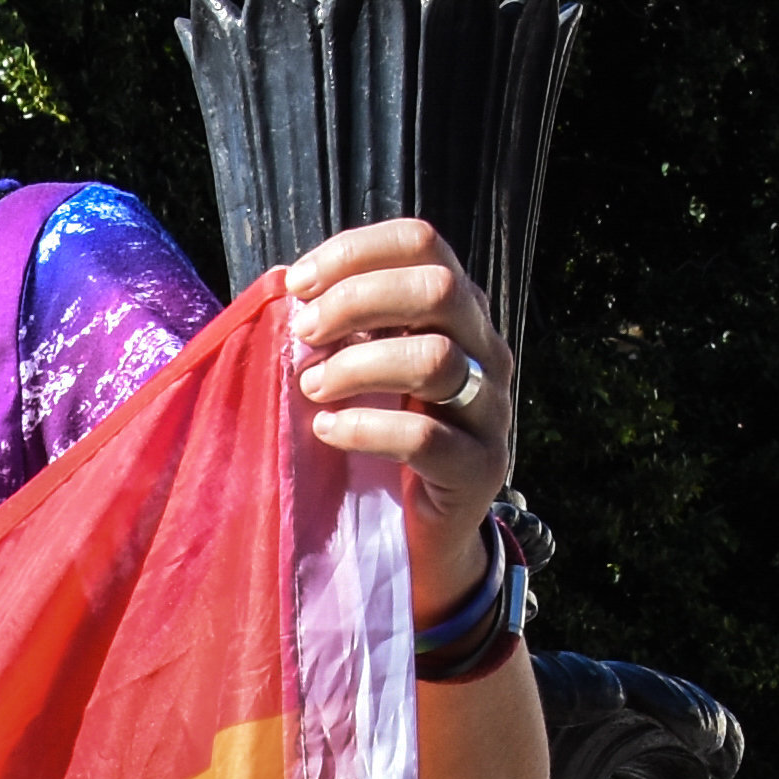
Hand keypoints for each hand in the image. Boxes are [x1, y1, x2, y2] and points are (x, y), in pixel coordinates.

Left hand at [284, 219, 519, 550]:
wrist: (420, 534)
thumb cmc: (380, 437)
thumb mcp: (362, 369)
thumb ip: (340, 327)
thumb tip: (288, 287)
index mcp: (457, 311)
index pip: (422, 244)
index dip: (356, 252)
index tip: (299, 283)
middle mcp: (485, 349)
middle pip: (439, 289)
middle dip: (358, 301)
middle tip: (304, 333)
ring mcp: (491, 408)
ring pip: (438, 358)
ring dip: (359, 366)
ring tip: (311, 387)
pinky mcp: (480, 468)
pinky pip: (428, 436)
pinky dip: (367, 428)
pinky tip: (327, 431)